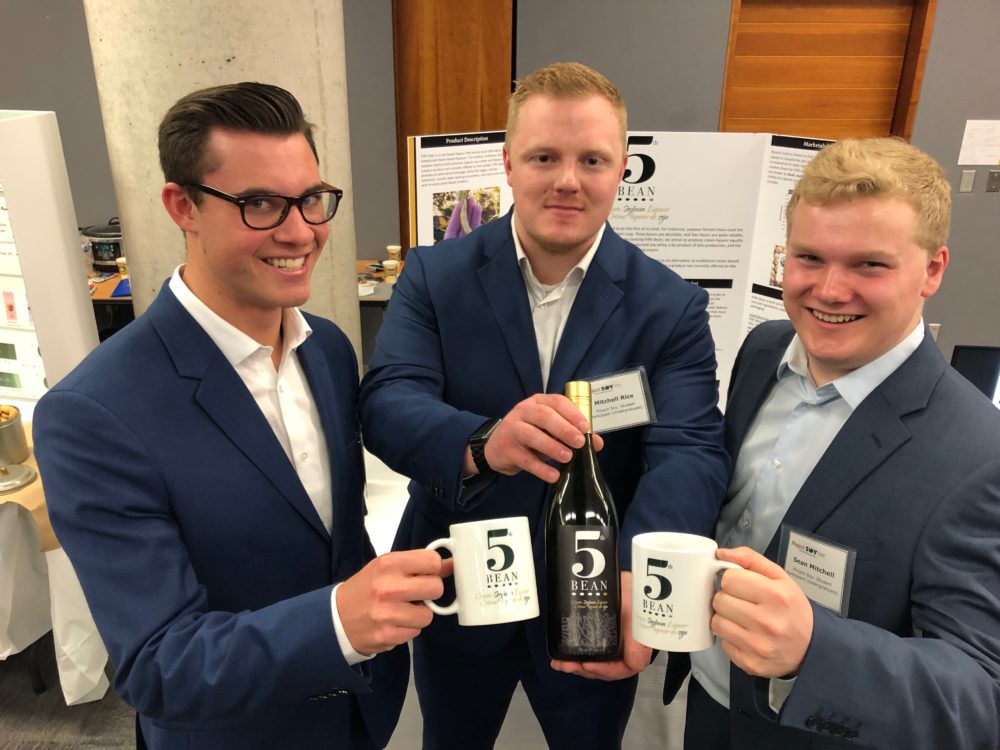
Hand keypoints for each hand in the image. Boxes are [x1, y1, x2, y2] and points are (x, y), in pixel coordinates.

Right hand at [336, 550, 447, 655]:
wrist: (336, 618)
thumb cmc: (366, 589)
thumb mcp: (387, 567)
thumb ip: (418, 564)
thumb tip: (452, 564)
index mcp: (389, 563)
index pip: (432, 561)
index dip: (434, 569)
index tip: (426, 574)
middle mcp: (388, 587)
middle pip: (436, 587)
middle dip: (429, 592)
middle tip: (416, 594)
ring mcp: (388, 613)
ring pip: (428, 614)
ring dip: (419, 614)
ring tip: (402, 610)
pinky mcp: (388, 635)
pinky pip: (416, 632)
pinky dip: (408, 629)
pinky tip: (394, 623)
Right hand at [481, 394, 604, 482]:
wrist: (496, 448)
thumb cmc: (529, 435)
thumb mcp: (550, 431)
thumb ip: (573, 433)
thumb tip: (598, 443)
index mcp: (538, 402)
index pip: (556, 401)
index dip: (572, 413)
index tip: (585, 427)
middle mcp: (523, 411)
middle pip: (544, 416)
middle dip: (564, 429)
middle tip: (579, 442)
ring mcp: (512, 428)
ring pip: (532, 435)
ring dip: (552, 447)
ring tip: (568, 457)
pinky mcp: (506, 448)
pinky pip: (525, 459)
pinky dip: (541, 469)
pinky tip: (554, 475)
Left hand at [550, 572, 652, 680]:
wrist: (630, 583)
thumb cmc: (637, 598)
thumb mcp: (640, 615)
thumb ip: (639, 640)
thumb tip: (636, 663)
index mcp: (635, 651)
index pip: (621, 669)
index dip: (604, 670)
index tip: (587, 664)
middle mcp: (622, 652)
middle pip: (603, 669)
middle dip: (583, 669)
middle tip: (566, 665)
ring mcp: (609, 646)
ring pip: (593, 663)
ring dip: (576, 666)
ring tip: (559, 664)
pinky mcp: (598, 639)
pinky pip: (587, 652)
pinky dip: (574, 656)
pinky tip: (560, 658)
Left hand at [711, 547, 812, 677]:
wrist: (812, 647)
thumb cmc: (793, 609)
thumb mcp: (780, 578)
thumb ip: (750, 559)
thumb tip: (721, 553)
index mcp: (775, 595)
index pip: (729, 579)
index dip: (733, 580)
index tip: (742, 586)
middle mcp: (767, 622)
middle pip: (720, 600)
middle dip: (727, 598)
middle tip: (742, 603)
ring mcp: (758, 646)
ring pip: (716, 622)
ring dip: (725, 618)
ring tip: (741, 619)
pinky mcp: (750, 663)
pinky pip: (723, 644)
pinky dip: (730, 638)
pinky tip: (746, 636)